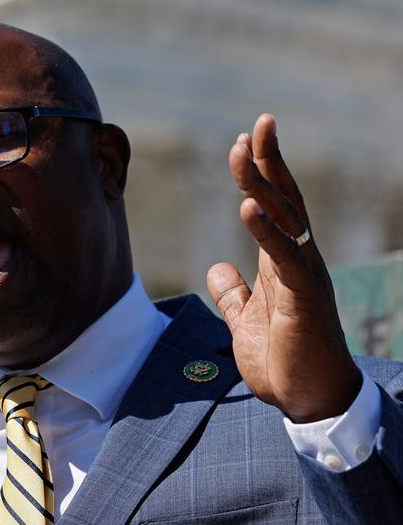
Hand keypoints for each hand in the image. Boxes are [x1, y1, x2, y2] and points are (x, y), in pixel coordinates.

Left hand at [207, 113, 360, 422]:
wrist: (308, 400)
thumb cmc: (285, 361)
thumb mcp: (246, 322)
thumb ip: (233, 295)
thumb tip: (216, 269)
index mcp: (284, 265)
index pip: (275, 207)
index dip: (262, 174)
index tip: (246, 141)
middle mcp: (299, 262)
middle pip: (285, 200)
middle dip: (269, 161)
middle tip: (257, 124)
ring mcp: (304, 277)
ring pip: (286, 218)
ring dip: (263, 182)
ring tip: (244, 150)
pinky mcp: (304, 298)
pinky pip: (285, 256)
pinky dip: (266, 230)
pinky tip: (248, 205)